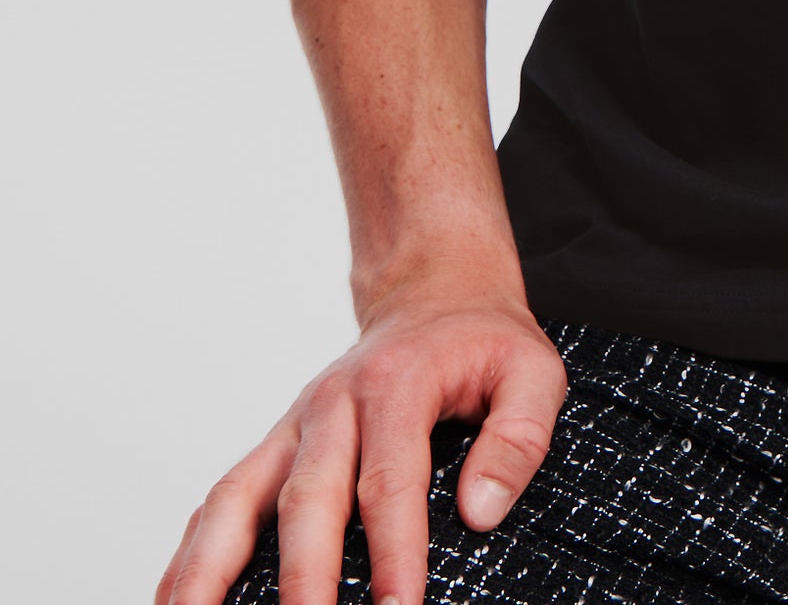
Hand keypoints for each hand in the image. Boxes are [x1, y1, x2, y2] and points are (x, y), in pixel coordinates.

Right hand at [156, 279, 567, 604]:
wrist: (436, 294)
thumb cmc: (484, 342)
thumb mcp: (532, 371)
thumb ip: (519, 438)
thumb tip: (482, 511)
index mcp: (397, 383)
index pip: (390, 479)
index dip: (393, 551)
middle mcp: (333, 404)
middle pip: (309, 498)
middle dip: (305, 579)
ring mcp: (296, 426)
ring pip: (238, 498)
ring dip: (210, 569)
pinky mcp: (277, 446)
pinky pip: (223, 499)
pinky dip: (193, 553)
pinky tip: (174, 601)